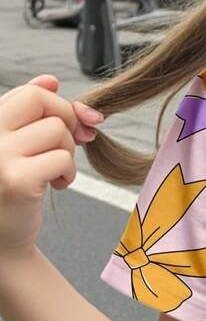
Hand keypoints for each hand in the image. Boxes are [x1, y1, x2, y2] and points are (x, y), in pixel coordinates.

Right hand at [0, 74, 102, 258]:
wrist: (1, 240)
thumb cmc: (11, 189)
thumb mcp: (15, 144)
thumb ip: (27, 111)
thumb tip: (51, 79)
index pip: (31, 92)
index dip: (63, 104)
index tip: (83, 121)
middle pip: (42, 101)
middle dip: (67, 121)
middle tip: (72, 146)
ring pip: (57, 131)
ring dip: (67, 154)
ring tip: (53, 173)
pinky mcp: (15, 180)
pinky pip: (62, 158)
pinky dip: (68, 173)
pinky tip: (55, 186)